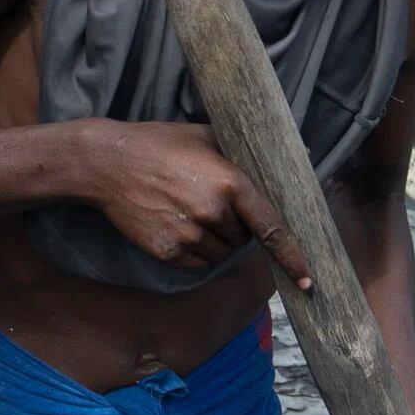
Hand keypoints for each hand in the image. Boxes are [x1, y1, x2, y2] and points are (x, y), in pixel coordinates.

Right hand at [77, 121, 312, 283]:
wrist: (108, 164)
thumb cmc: (159, 145)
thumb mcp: (204, 137)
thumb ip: (243, 149)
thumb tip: (294, 151)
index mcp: (229, 183)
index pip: (271, 227)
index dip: (291, 255)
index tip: (306, 277)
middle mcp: (213, 212)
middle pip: (243, 239)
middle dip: (236, 227)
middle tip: (210, 203)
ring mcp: (189, 235)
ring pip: (221, 254)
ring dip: (217, 241)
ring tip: (190, 211)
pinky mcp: (168, 251)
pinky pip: (197, 262)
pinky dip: (195, 250)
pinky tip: (177, 224)